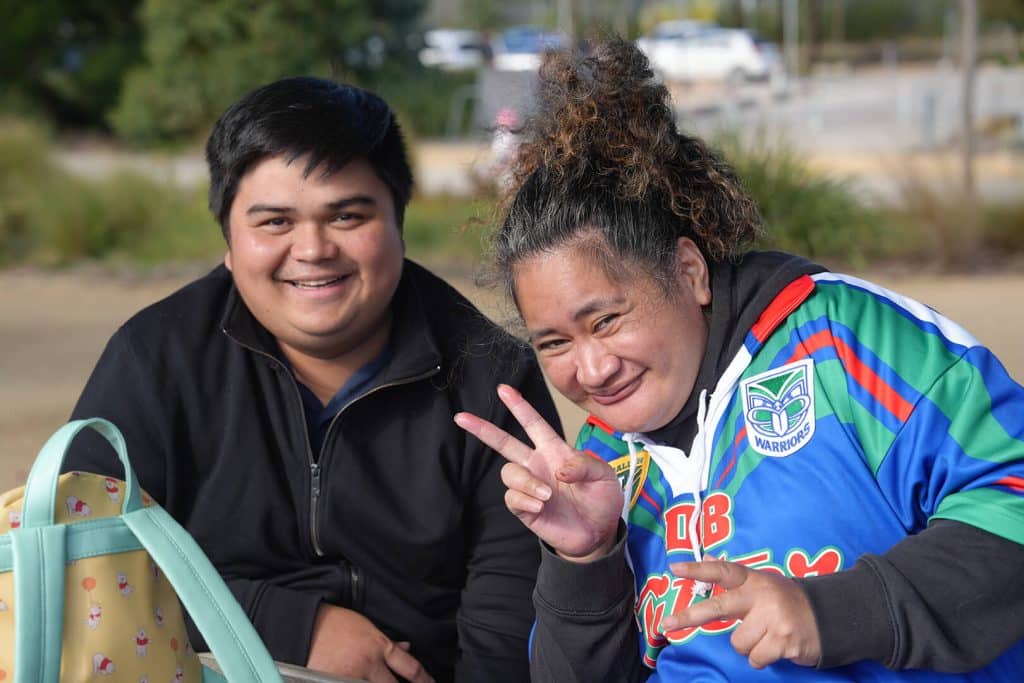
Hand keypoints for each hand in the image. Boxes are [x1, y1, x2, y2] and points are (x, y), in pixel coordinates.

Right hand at [307, 605, 433, 682]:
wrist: (305, 626)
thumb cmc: (335, 623)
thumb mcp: (367, 627)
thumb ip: (388, 643)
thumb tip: (407, 649)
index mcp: (379, 646)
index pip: (411, 668)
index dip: (425, 681)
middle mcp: (369, 664)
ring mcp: (351, 676)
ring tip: (376, 679)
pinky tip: (357, 680)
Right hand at [454, 384, 622, 560]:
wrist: (598, 533)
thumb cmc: (601, 499)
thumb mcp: (603, 476)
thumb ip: (585, 466)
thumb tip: (560, 470)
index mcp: (555, 450)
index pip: (533, 424)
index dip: (519, 406)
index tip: (503, 389)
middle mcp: (537, 465)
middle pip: (504, 443)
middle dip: (483, 429)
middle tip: (461, 417)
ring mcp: (529, 486)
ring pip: (509, 472)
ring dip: (526, 482)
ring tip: (547, 496)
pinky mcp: (525, 508)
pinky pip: (512, 497)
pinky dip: (525, 500)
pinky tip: (541, 507)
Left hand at [662, 558, 820, 669]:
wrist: (829, 617)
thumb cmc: (786, 602)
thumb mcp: (762, 584)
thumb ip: (734, 579)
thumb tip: (705, 558)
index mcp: (754, 580)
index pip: (722, 571)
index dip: (698, 570)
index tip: (674, 569)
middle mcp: (761, 596)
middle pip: (718, 607)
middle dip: (689, 616)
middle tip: (664, 624)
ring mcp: (773, 619)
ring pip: (738, 643)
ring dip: (749, 645)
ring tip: (766, 635)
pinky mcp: (783, 642)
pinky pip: (755, 658)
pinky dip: (762, 658)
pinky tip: (776, 647)